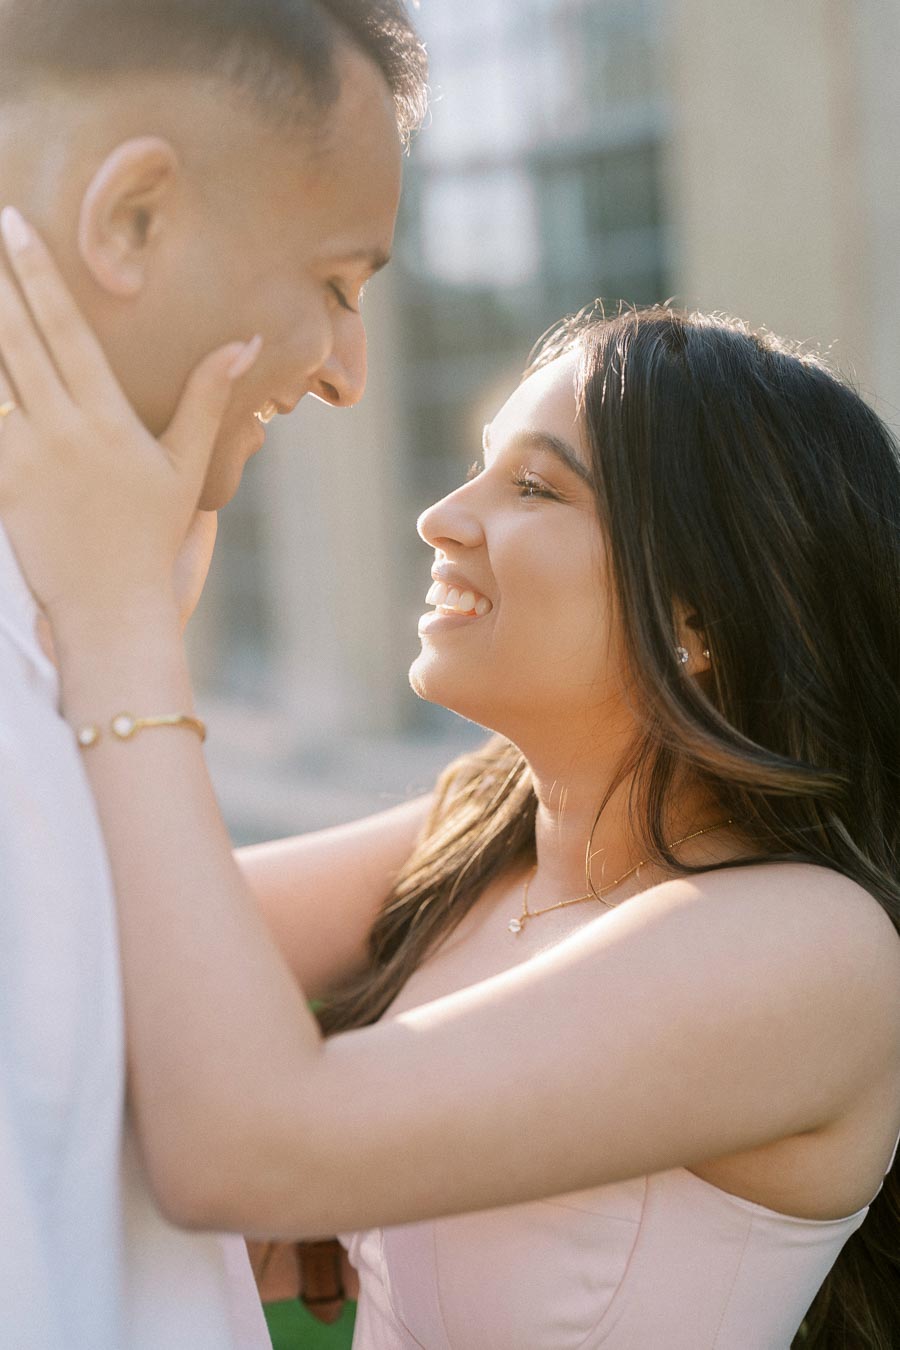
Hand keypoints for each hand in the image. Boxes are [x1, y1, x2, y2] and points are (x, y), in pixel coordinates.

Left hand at [0, 207, 259, 632]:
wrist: (111, 606)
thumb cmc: (153, 535)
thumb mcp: (186, 466)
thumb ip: (208, 398)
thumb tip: (247, 340)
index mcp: (106, 419)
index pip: (64, 330)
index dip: (37, 274)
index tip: (14, 227)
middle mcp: (59, 430)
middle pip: (15, 338)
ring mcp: (21, 457)